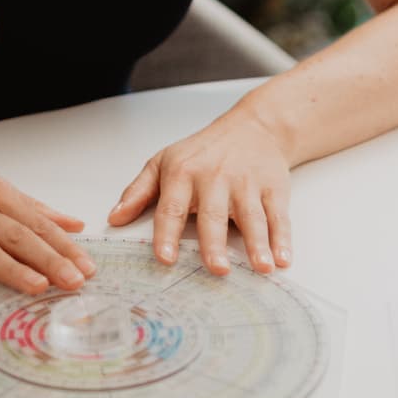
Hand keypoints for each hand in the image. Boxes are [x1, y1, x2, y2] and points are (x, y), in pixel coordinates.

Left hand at [107, 106, 292, 276]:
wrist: (253, 127)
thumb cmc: (203, 151)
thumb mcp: (164, 161)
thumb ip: (138, 191)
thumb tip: (114, 218)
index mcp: (183, 173)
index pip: (172, 207)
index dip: (167, 233)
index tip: (165, 258)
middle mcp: (215, 178)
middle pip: (214, 214)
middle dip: (215, 243)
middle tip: (217, 269)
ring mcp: (246, 183)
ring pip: (251, 216)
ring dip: (257, 243)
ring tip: (261, 268)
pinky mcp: (273, 188)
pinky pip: (278, 215)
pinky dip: (282, 237)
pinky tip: (283, 257)